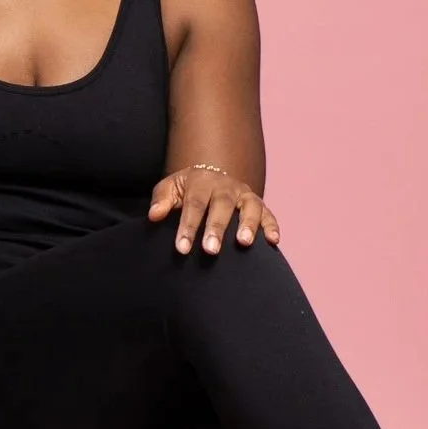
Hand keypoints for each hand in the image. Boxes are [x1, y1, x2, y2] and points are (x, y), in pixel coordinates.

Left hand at [149, 165, 279, 256]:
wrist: (210, 178)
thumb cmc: (186, 190)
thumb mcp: (170, 189)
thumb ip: (162, 200)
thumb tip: (154, 215)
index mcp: (201, 181)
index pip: (194, 204)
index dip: (188, 226)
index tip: (182, 249)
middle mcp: (226, 186)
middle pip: (222, 205)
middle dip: (216, 228)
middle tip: (210, 250)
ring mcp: (244, 195)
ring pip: (250, 208)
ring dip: (249, 225)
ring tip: (244, 243)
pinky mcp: (259, 205)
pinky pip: (269, 214)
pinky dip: (272, 226)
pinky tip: (274, 241)